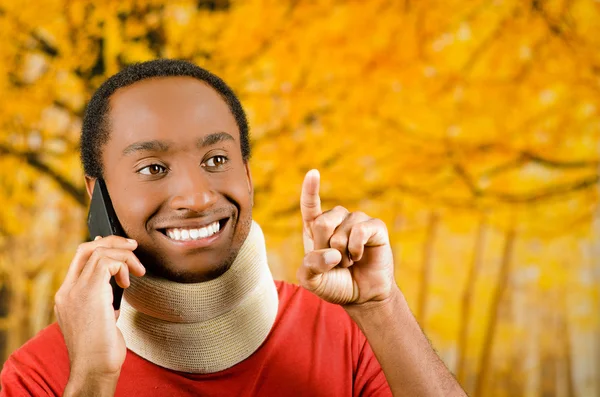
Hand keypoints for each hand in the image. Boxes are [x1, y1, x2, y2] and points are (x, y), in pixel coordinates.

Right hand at [54, 236, 144, 386]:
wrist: (94, 368)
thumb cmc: (101, 350)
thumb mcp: (100, 319)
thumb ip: (103, 300)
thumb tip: (116, 284)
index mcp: (66, 296)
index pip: (79, 259)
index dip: (100, 247)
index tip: (121, 248)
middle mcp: (67, 291)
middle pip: (86, 249)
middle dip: (113, 242)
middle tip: (134, 247)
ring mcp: (75, 291)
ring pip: (98, 252)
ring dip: (124, 255)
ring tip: (138, 271)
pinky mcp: (90, 292)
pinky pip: (107, 262)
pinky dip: (123, 264)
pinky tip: (129, 281)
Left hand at [297, 169, 395, 305]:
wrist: (362, 296)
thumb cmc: (335, 284)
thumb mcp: (312, 281)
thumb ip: (310, 267)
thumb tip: (332, 253)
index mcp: (316, 228)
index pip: (310, 205)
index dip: (310, 189)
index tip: (313, 173)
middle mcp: (336, 220)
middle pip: (322, 223)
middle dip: (325, 249)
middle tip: (334, 262)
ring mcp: (356, 221)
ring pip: (341, 230)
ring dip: (342, 254)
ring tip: (348, 262)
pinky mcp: (375, 227)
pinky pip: (360, 231)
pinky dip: (355, 249)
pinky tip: (358, 257)